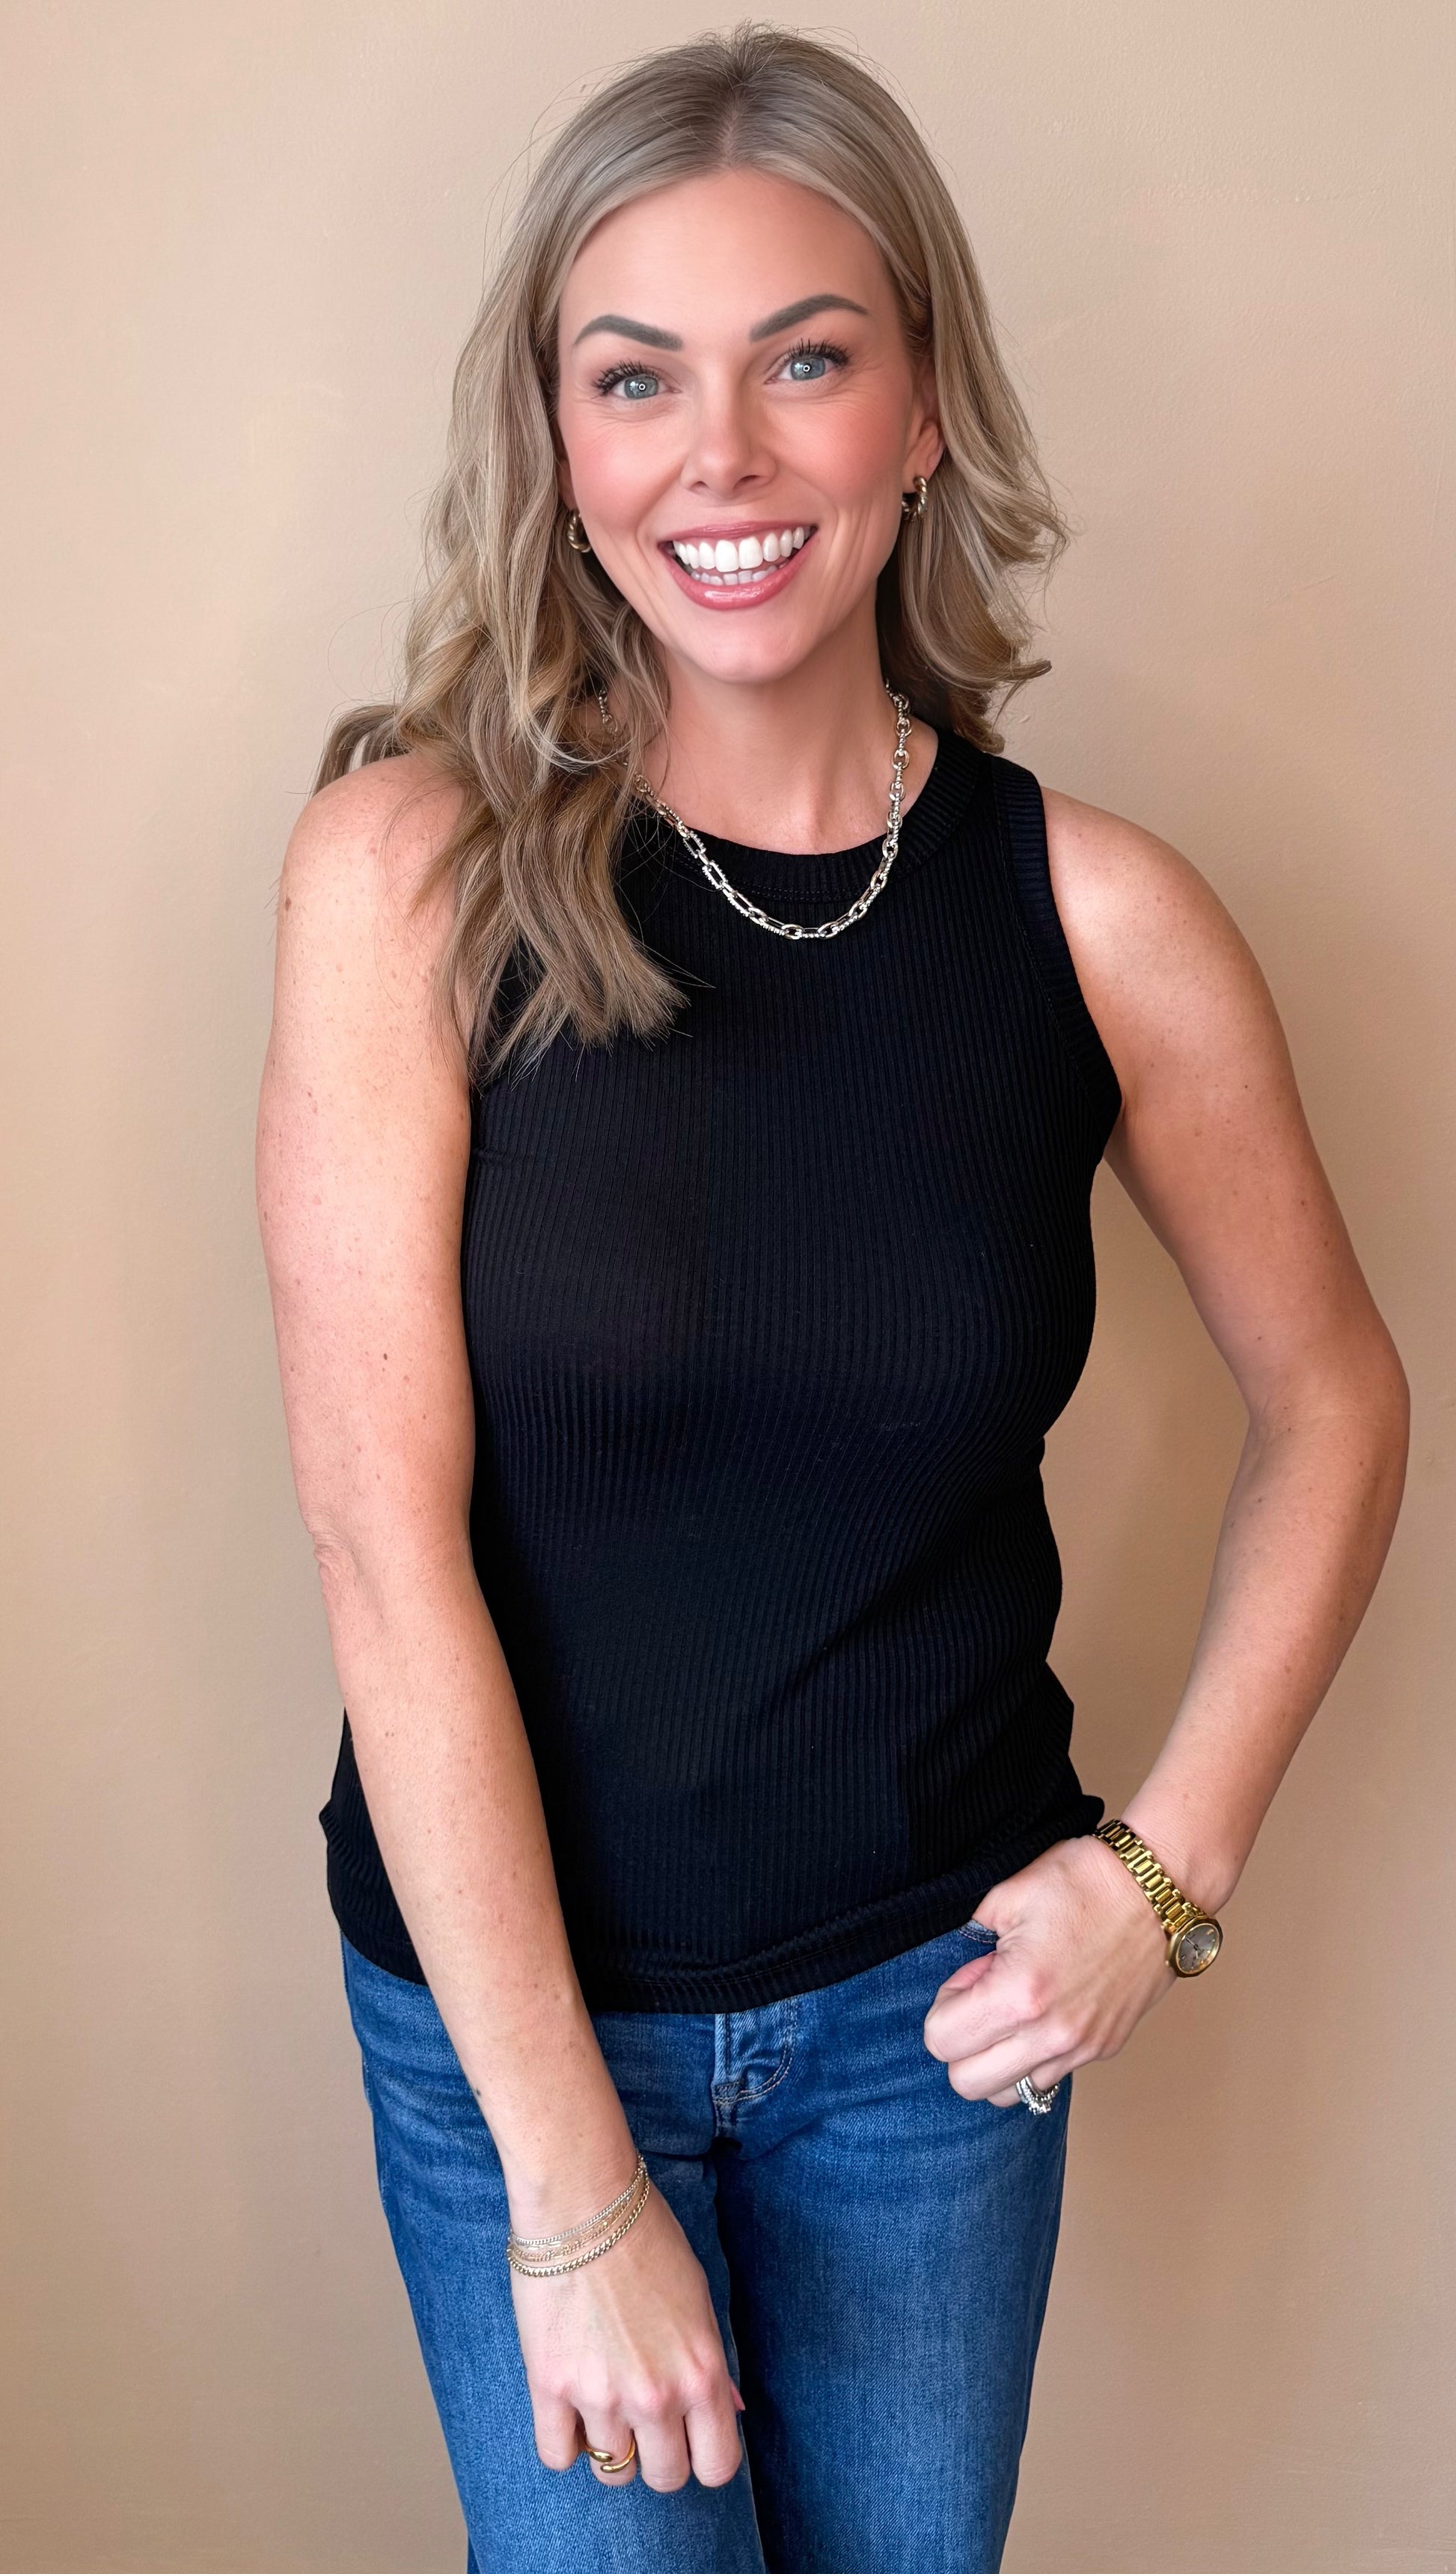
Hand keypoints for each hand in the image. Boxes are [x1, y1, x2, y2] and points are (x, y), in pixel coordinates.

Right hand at [511, 2179, 744, 2491]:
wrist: (582, 2201)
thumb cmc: (645, 2238)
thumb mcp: (699, 2298)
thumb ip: (713, 2363)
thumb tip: (730, 2410)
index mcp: (701, 2372)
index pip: (718, 2466)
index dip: (704, 2457)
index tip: (689, 2439)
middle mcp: (656, 2395)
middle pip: (665, 2478)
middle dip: (657, 2455)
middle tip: (643, 2418)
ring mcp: (601, 2395)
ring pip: (611, 2473)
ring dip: (609, 2445)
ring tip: (602, 2401)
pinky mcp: (549, 2387)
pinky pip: (556, 2457)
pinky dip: (564, 2442)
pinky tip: (568, 2408)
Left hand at [923, 1835, 1174, 2103]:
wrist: (1157, 1888)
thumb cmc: (1085, 1881)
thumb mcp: (1006, 1896)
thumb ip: (970, 1941)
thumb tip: (965, 1977)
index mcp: (1017, 1995)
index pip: (941, 2041)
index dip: (944, 2005)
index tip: (969, 1977)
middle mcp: (1050, 2035)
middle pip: (968, 2083)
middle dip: (962, 2044)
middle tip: (983, 1998)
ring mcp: (1082, 2048)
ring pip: (1011, 2092)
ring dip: (998, 2059)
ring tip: (1015, 2009)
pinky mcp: (1105, 2048)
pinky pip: (1051, 2076)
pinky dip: (1035, 2056)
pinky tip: (1046, 2011)